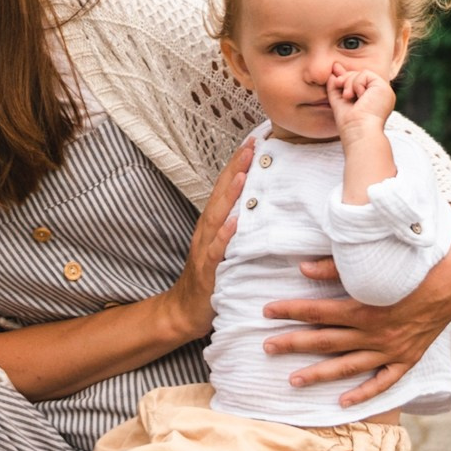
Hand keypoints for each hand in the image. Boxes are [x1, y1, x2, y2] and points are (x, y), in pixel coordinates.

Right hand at [171, 139, 253, 341]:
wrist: (185, 310)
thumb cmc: (211, 278)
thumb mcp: (227, 248)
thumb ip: (241, 228)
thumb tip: (266, 207)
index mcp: (214, 223)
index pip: (227, 187)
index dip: (239, 163)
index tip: (256, 140)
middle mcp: (208, 230)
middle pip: (222, 193)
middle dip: (236, 168)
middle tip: (253, 144)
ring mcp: (205, 249)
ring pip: (218, 215)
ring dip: (230, 193)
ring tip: (244, 172)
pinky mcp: (208, 270)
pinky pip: (216, 250)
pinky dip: (225, 235)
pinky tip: (235, 222)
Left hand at [262, 236, 450, 405]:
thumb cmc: (411, 268)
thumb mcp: (375, 266)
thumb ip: (337, 267)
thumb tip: (302, 267)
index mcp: (365, 308)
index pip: (317, 311)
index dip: (290, 310)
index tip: (266, 310)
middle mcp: (375, 333)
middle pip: (326, 341)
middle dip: (293, 343)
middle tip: (266, 347)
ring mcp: (391, 350)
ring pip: (349, 366)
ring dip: (319, 374)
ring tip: (292, 380)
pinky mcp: (406, 359)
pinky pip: (382, 382)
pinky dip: (364, 393)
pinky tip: (343, 401)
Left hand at [327, 63, 395, 135]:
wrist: (359, 131)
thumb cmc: (349, 123)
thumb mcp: (339, 101)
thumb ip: (336, 87)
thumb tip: (333, 72)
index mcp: (372, 100)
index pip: (359, 81)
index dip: (346, 75)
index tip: (334, 68)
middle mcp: (380, 95)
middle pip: (359, 75)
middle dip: (345, 79)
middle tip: (343, 94)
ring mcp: (383, 91)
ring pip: (361, 73)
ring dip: (349, 83)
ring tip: (348, 97)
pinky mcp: (383, 87)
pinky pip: (365, 74)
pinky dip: (357, 83)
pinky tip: (359, 96)